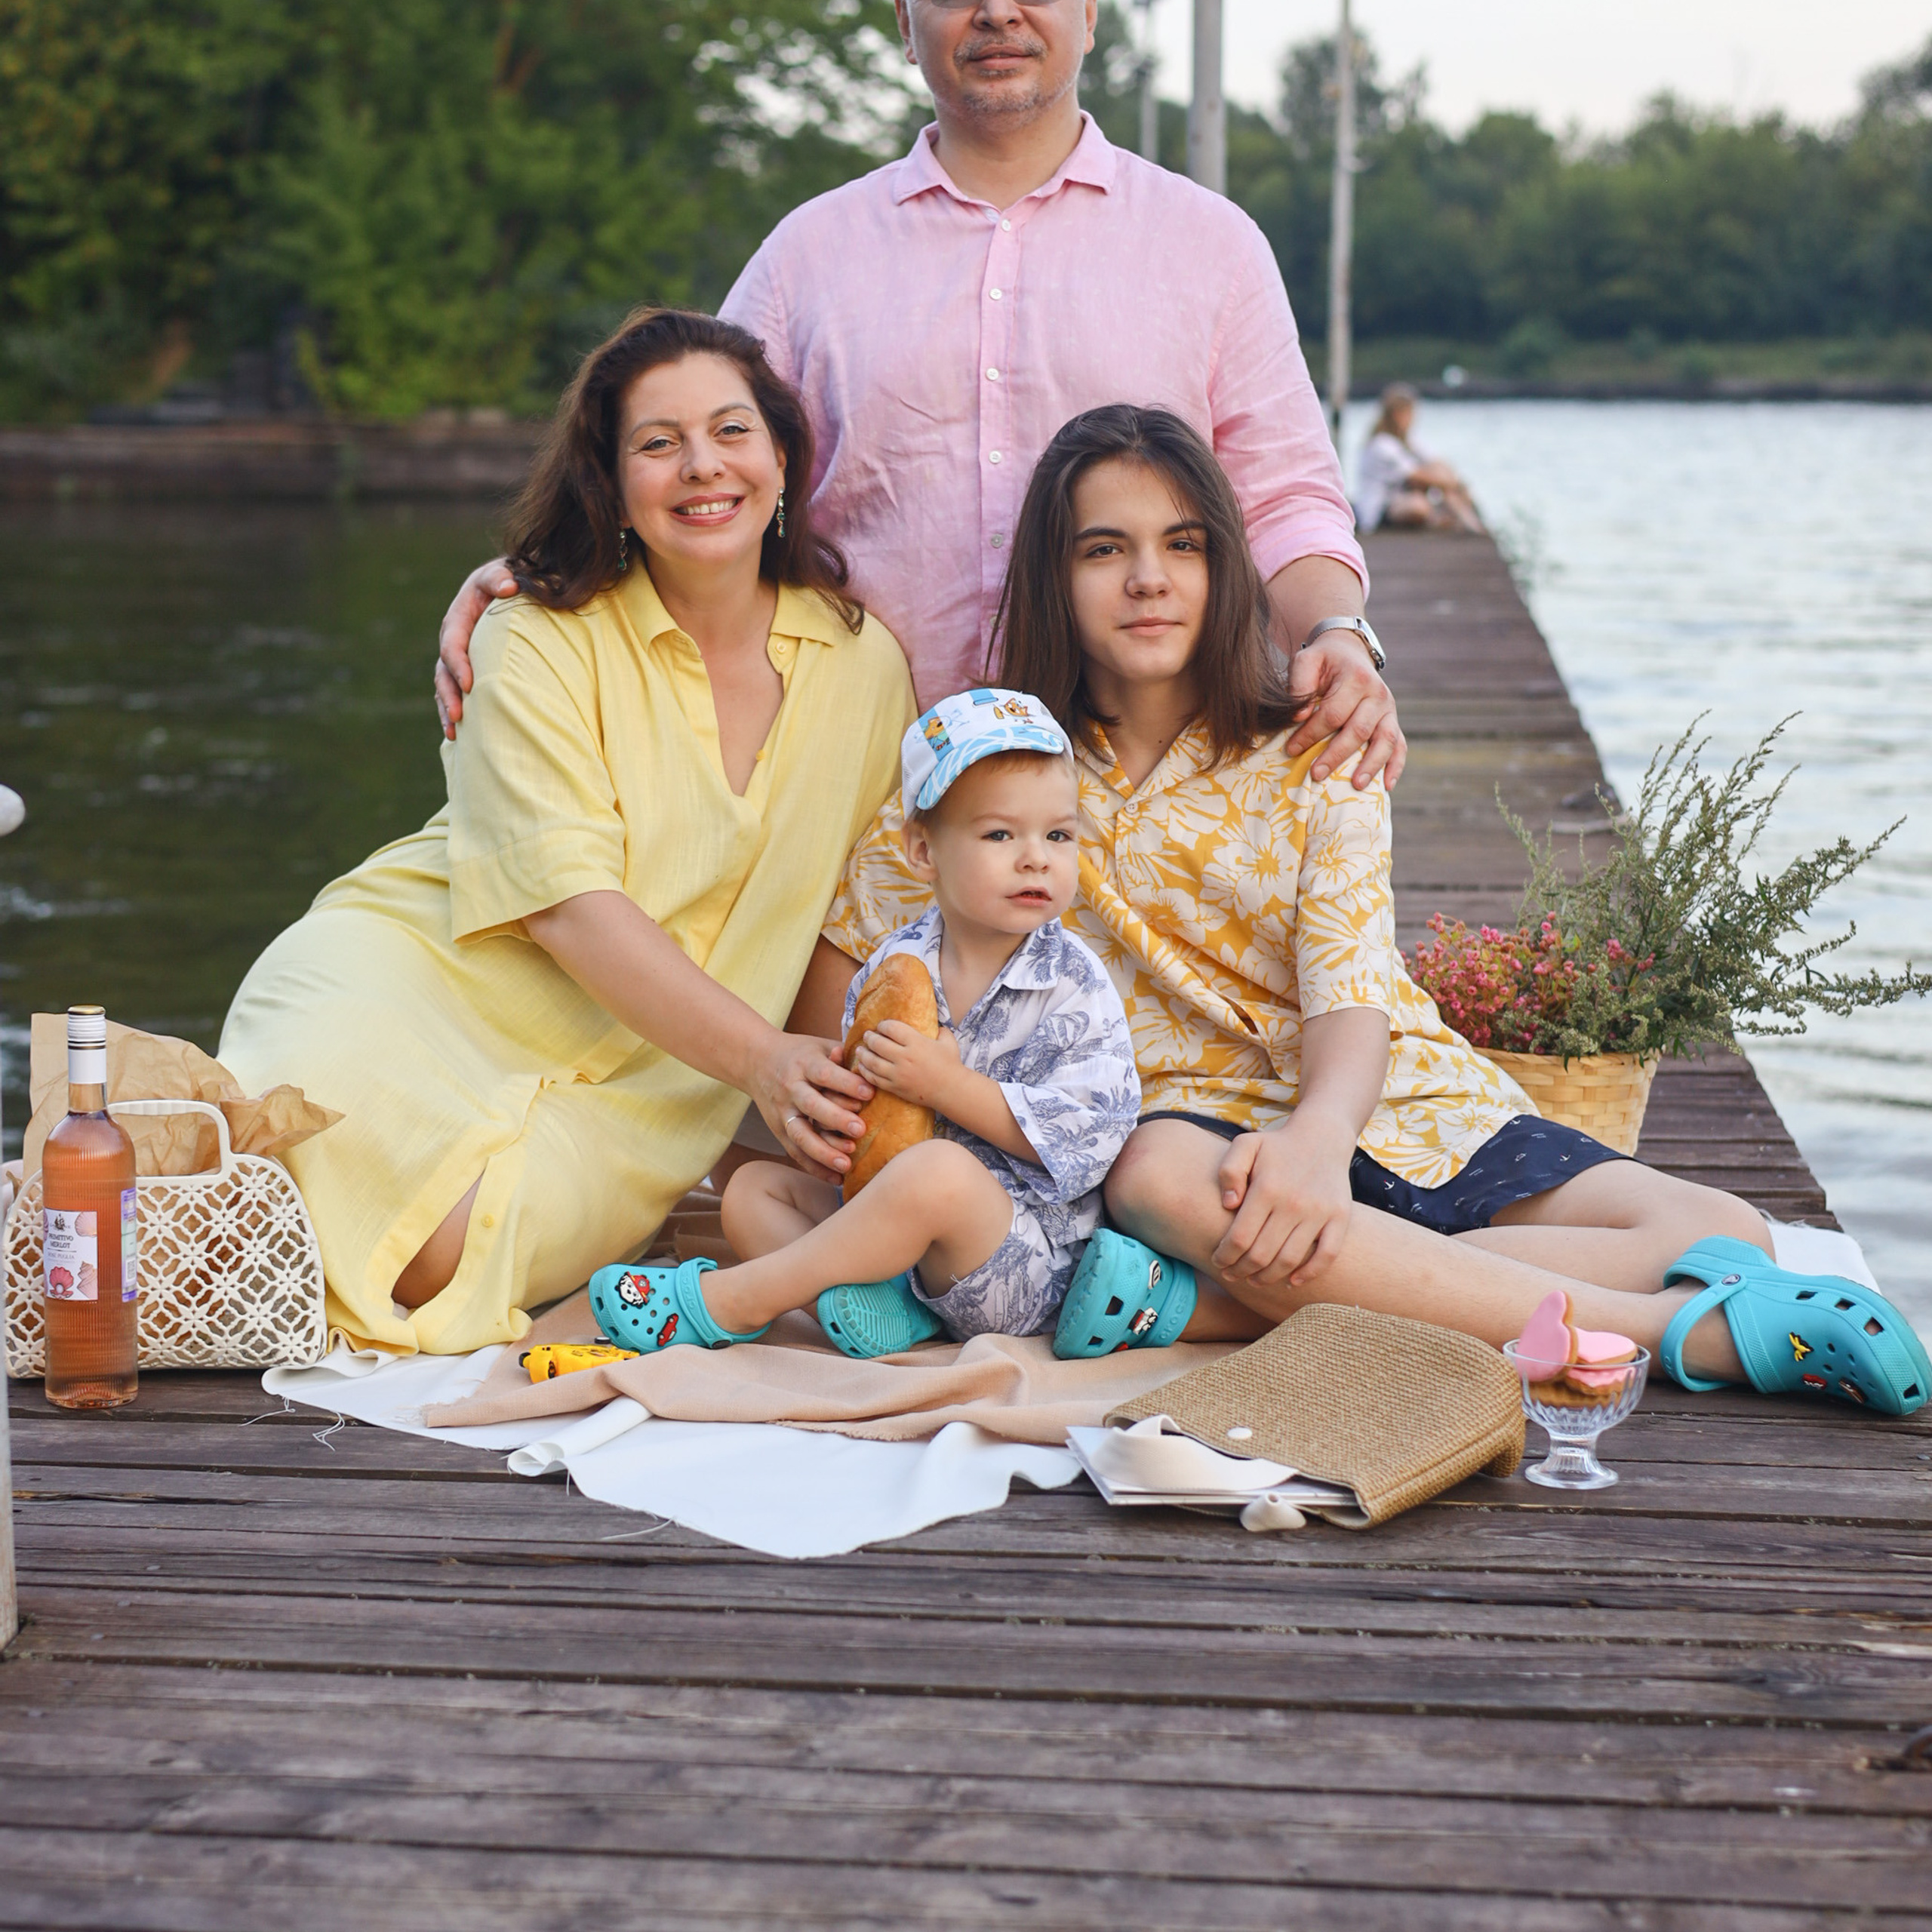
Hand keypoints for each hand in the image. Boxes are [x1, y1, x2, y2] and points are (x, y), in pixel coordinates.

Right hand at [435, 557, 517, 738]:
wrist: (510, 588)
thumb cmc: (507, 581)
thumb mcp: (501, 574)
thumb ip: (501, 578)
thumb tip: (509, 587)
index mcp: (458, 620)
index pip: (453, 645)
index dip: (459, 665)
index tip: (471, 683)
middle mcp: (453, 641)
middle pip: (444, 672)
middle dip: (450, 694)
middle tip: (459, 716)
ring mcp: (458, 659)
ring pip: (445, 687)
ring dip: (447, 709)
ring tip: (454, 732)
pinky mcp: (466, 671)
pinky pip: (455, 693)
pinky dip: (454, 712)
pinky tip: (459, 736)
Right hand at [747, 1033, 874, 1184]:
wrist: (758, 1061)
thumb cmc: (801, 1053)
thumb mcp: (819, 1046)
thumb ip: (842, 1055)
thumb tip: (867, 1063)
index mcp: (804, 1064)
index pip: (825, 1074)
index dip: (847, 1084)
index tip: (870, 1093)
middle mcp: (791, 1088)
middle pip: (811, 1105)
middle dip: (836, 1119)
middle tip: (861, 1130)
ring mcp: (783, 1112)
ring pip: (800, 1135)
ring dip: (823, 1152)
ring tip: (847, 1164)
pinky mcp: (779, 1130)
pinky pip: (796, 1152)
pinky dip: (815, 1168)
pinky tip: (836, 1179)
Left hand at [850, 1022, 962, 1110]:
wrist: (951, 1090)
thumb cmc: (951, 1064)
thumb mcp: (948, 1041)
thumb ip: (940, 1030)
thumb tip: (935, 1024)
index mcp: (916, 1043)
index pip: (891, 1028)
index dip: (883, 1025)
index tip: (881, 1026)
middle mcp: (905, 1057)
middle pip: (878, 1043)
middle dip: (869, 1038)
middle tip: (867, 1035)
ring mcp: (898, 1074)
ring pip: (872, 1061)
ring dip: (863, 1054)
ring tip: (860, 1050)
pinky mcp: (895, 1087)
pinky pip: (874, 1078)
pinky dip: (865, 1071)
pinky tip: (862, 1066)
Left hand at [1212, 1125, 1353, 1290]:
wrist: (1322, 1137)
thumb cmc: (1276, 1146)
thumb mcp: (1245, 1145)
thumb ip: (1229, 1172)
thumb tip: (1228, 1205)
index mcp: (1267, 1188)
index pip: (1240, 1237)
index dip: (1225, 1256)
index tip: (1217, 1261)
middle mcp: (1294, 1203)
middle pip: (1262, 1254)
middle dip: (1241, 1270)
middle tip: (1231, 1275)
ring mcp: (1319, 1212)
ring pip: (1290, 1259)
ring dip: (1268, 1277)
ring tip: (1254, 1280)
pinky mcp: (1340, 1218)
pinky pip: (1327, 1255)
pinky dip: (1309, 1273)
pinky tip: (1292, 1282)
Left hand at [1282, 633, 1406, 788]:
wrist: (1348, 653)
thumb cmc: (1323, 661)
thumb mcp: (1306, 661)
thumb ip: (1299, 684)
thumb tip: (1299, 717)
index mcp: (1356, 678)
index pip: (1333, 713)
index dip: (1311, 733)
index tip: (1291, 749)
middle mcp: (1378, 694)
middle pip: (1358, 730)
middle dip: (1336, 755)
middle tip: (1315, 775)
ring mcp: (1389, 709)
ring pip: (1385, 740)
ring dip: (1370, 764)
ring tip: (1355, 785)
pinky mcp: (1393, 721)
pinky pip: (1399, 745)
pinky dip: (1396, 766)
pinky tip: (1386, 785)